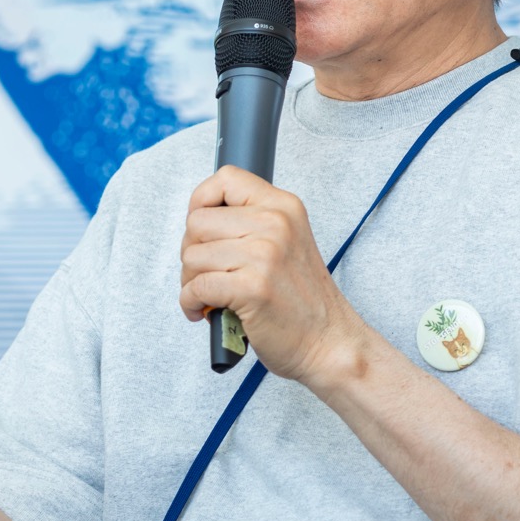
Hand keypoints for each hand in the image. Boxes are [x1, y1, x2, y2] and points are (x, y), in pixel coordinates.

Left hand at [179, 166, 365, 384]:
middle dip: (191, 251)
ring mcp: (265, 255)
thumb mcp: (286, 242)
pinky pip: (196, 287)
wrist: (329, 342)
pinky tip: (204, 311)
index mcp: (283, 206)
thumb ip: (251, 224)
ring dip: (189, 281)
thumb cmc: (302, 300)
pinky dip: (190, 303)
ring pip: (192, 256)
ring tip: (207, 296)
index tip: (202, 231)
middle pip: (198, 221)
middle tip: (205, 274)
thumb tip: (198, 221)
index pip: (226, 178)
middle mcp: (275, 223)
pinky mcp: (253, 288)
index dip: (201, 202)